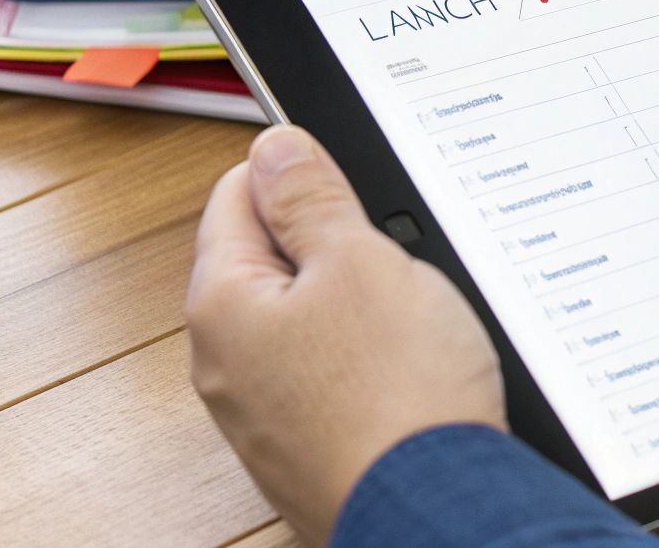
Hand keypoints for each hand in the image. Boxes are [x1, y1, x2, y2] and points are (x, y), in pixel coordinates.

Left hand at [186, 125, 506, 544]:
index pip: (237, 196)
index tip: (347, 180)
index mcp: (222, 304)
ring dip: (356, 303)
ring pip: (307, 319)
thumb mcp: (362, 260)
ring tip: (408, 317)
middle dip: (333, 244)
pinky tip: (410, 367)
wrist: (436, 510)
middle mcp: (226, 363)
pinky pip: (330, 373)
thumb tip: (275, 148)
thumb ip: (312, 198)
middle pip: (271, 260)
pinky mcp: (307, 446)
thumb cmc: (399, 396)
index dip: (298, 174)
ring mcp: (265, 413)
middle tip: (391, 254)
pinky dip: (368, 358)